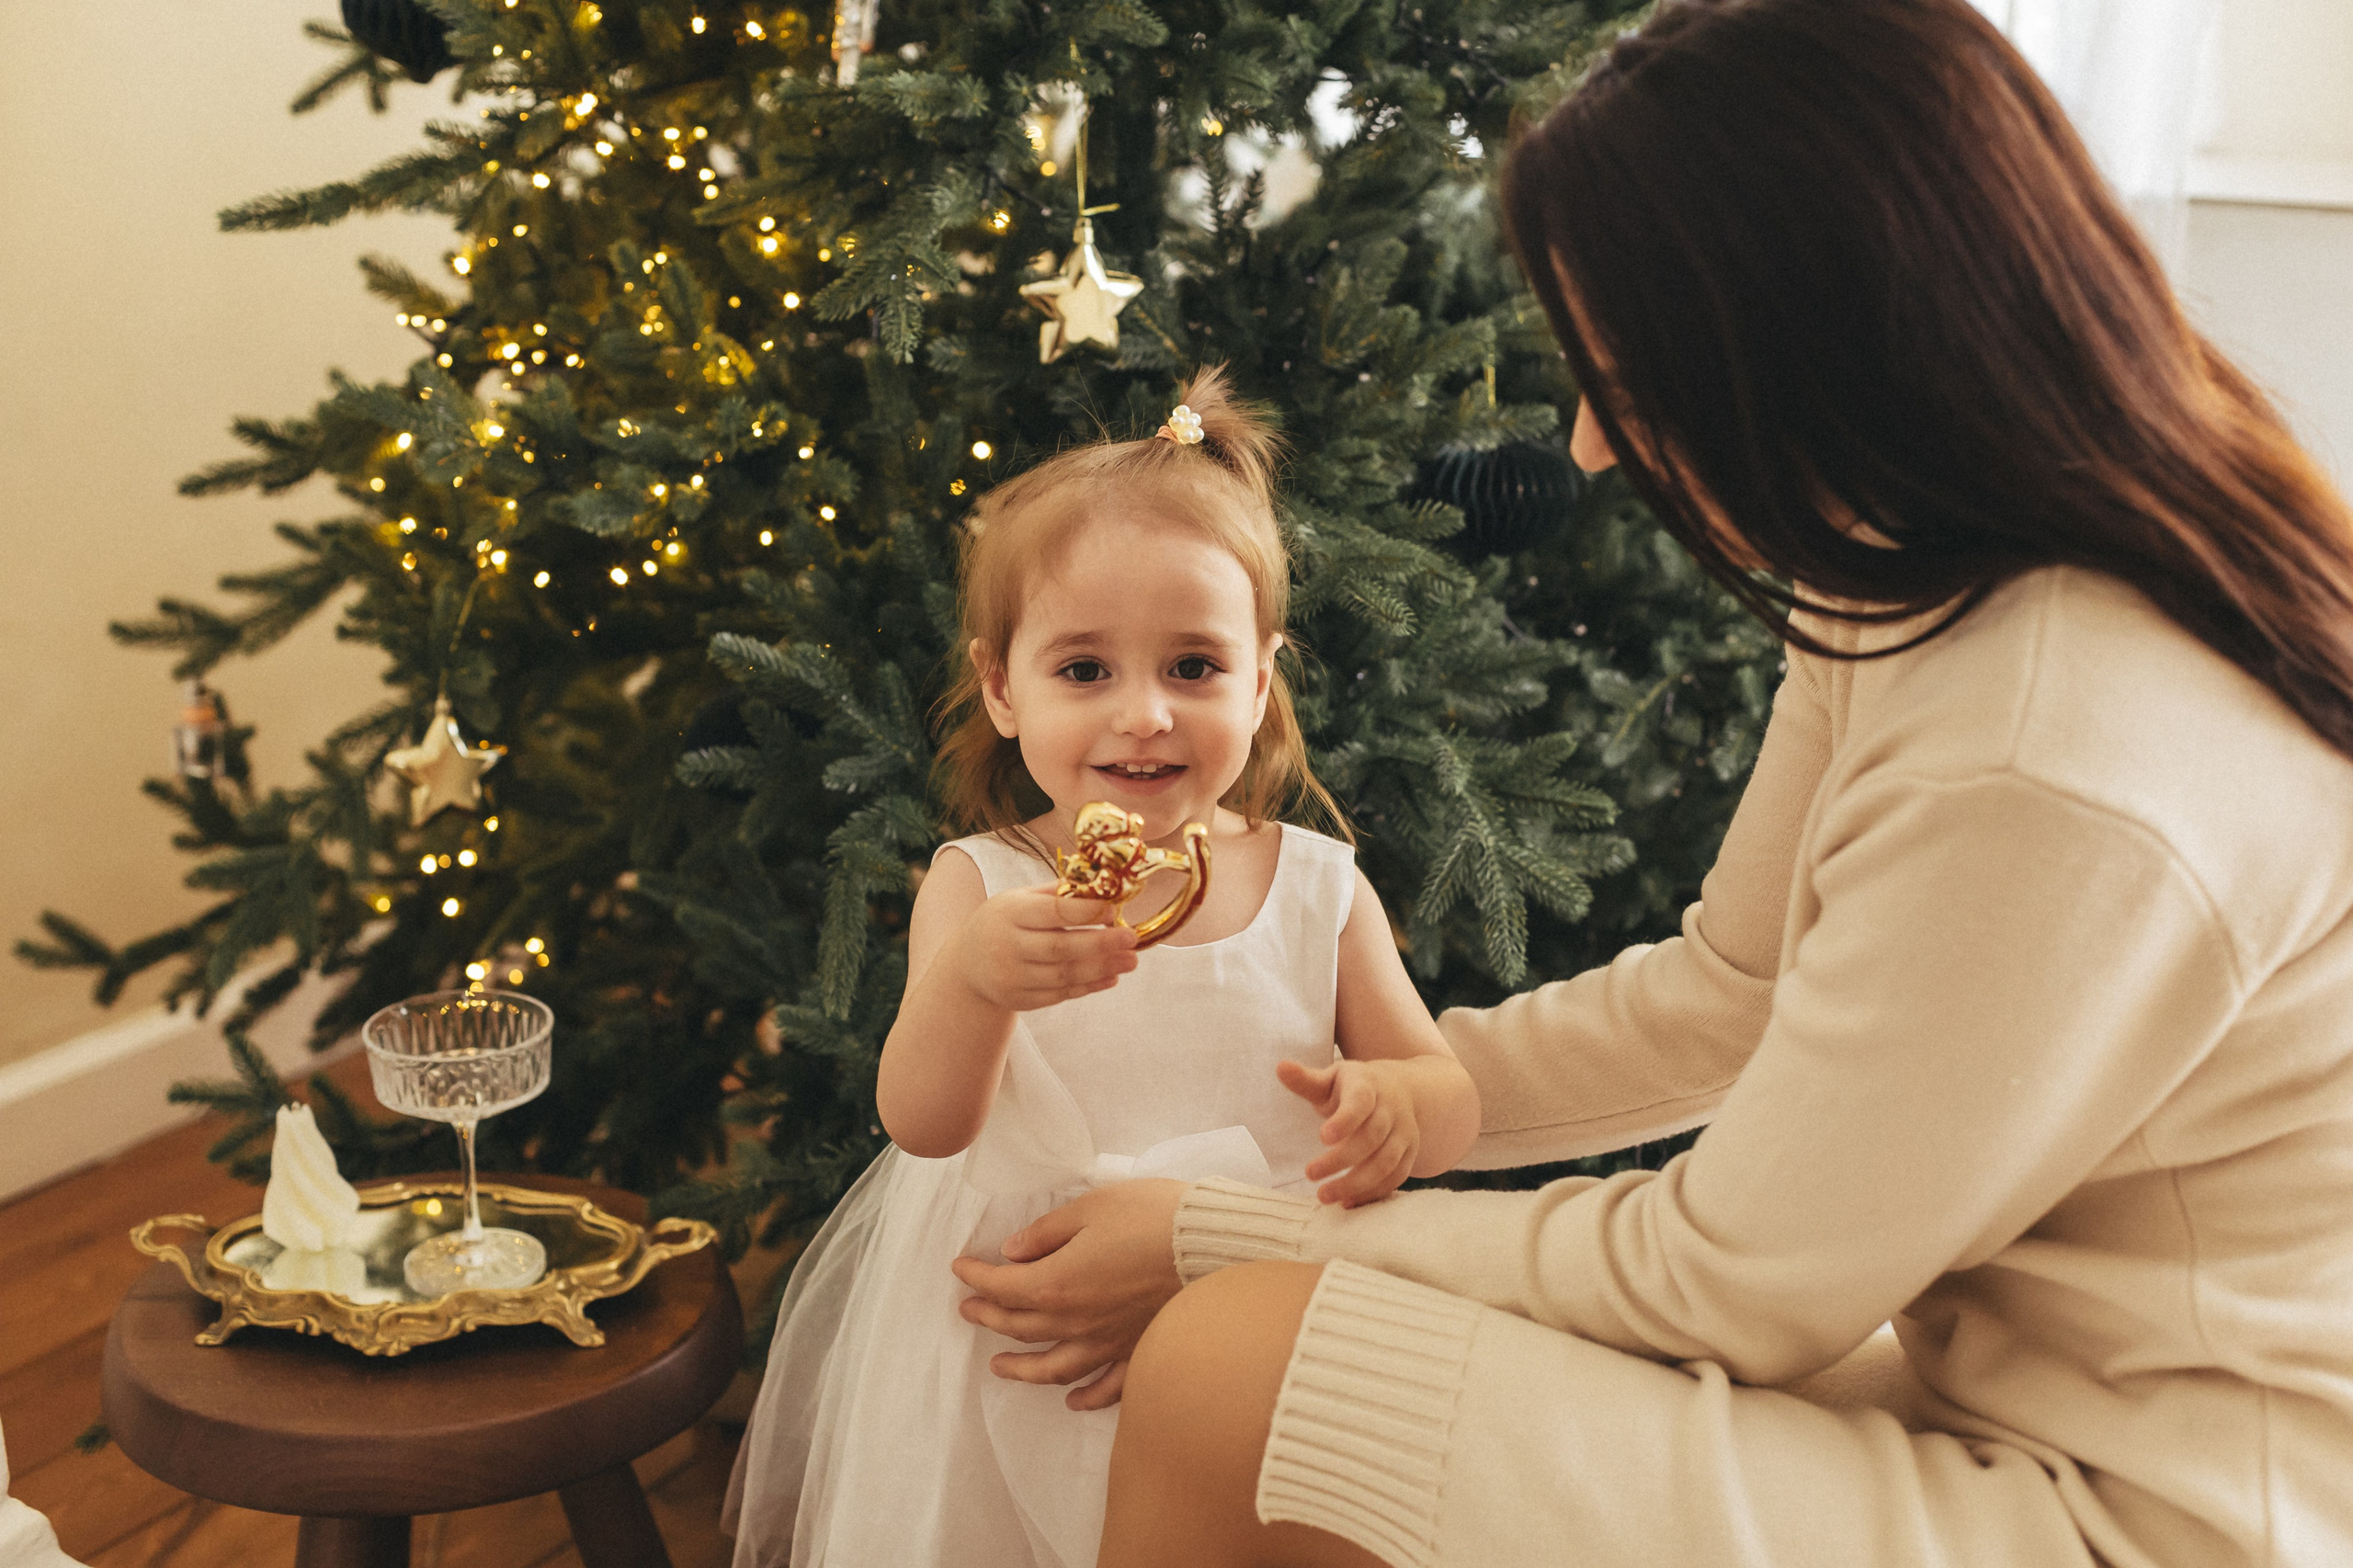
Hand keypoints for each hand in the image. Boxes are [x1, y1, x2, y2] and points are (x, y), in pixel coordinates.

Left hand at [950, 1178, 1186, 1409]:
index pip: (1003, 1287)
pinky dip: (1086, 1397)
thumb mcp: (1091, 1207)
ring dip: (1021, 1369)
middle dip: (989, 1317)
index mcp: (1057, 1284)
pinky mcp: (1138, 1352)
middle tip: (970, 1310)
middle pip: (1020, 1328)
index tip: (960, 1268)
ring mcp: (1108, 1344)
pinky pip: (1106, 1387)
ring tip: (1000, 1366)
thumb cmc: (1152, 1217)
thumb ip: (1047, 1233)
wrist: (1213, 1245)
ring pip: (1053, 1369)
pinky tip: (1073, 1401)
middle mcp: (1076, 1323)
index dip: (976, 1277)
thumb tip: (1013, 1251)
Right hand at [951, 886, 1136, 1012]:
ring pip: (1064, 975)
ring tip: (1130, 960)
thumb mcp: (1019, 899)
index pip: (1053, 912)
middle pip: (1061, 947)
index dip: (1087, 912)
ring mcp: (1011, 977)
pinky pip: (1060, 995)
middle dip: (1101, 944)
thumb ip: (1057, 893)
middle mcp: (1007, 946)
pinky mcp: (1019, 1000)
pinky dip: (1088, 987)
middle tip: (1132, 938)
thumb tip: (1103, 884)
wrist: (966, 964)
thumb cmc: (1002, 923)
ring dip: (1102, 968)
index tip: (1114, 912)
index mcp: (1010, 912)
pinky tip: (1111, 977)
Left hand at [1277, 1058, 1421, 1206]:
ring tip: (1324, 1196)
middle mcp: (1391, 1110)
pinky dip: (1372, 1193)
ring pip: (1386, 1163)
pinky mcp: (1408, 1154)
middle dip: (1341, 1160)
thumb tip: (1280, 1068)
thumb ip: (1306, 1079)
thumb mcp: (1331, 1078)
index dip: (1345, 1120)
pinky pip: (1395, 1178)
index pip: (1361, 1102)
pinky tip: (1347, 1202)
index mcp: (1369, 1086)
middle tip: (1310, 1173)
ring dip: (1356, 1183)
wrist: (1399, 1089)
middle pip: (1372, 1138)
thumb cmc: (1354, 1086)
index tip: (1322, 1137)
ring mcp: (1404, 1133)